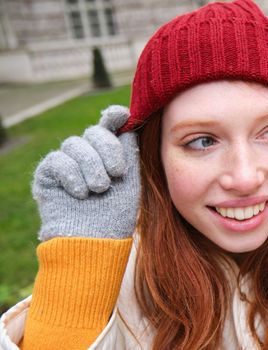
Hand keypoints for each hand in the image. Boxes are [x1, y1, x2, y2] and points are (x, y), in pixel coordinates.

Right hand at [32, 106, 139, 240]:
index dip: (114, 116)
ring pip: (75, 144)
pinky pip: (58, 161)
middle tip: (116, 173)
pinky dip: (72, 176)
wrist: (96, 240)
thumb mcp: (131, 180)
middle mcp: (88, 154)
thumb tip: (128, 122)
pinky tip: (82, 193)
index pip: (110, 126)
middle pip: (95, 132)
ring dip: (91, 166)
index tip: (123, 116)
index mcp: (109, 153)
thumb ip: (130, 151)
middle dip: (108, 149)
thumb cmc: (117, 214)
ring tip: (100, 189)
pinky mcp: (47, 174)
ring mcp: (67, 162)